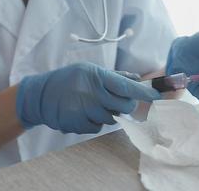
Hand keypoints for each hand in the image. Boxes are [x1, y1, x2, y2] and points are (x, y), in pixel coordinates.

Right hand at [16, 63, 160, 133]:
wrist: (40, 96)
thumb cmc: (68, 79)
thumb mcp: (89, 70)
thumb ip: (114, 75)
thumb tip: (136, 78)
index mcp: (97, 77)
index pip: (127, 86)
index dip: (144, 93)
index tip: (157, 96)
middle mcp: (92, 93)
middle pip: (125, 106)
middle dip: (126, 106)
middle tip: (116, 101)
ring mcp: (85, 110)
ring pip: (111, 118)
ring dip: (107, 113)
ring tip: (92, 104)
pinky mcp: (78, 124)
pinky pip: (97, 127)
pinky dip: (94, 122)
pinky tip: (83, 113)